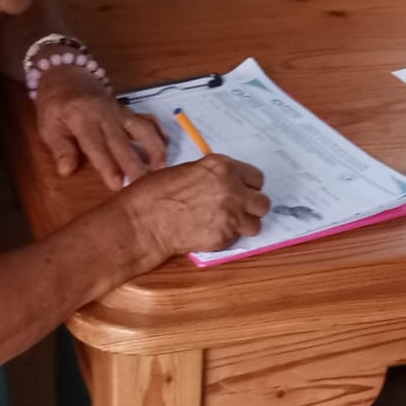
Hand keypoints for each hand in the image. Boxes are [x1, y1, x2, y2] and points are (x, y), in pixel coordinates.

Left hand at [34, 67, 167, 187]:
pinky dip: (159, 132)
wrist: (67, 75)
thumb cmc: (55, 105)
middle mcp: (106, 115)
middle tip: (145, 185)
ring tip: (161, 170)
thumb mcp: (47, 126)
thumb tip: (66, 171)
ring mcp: (121, 112)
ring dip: (154, 149)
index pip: (97, 146)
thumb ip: (60, 148)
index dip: (108, 166)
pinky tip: (166, 147)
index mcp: (83, 119)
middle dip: (135, 164)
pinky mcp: (129, 111)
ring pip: (142, 129)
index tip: (117, 185)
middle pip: (123, 143)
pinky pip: (148, 120)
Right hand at [119, 156, 270, 260]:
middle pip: (262, 201)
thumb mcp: (187, 171)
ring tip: (226, 224)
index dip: (248, 186)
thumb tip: (223, 182)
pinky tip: (210, 232)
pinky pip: (237, 237)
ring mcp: (231, 214)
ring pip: (256, 223)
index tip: (241, 191)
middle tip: (237, 209)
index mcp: (223, 167)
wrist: (143, 222)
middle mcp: (232, 189)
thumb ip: (212, 176)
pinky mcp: (225, 237)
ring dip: (244, 224)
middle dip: (251, 206)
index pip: (256, 177)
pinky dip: (228, 236)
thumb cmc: (155, 193)